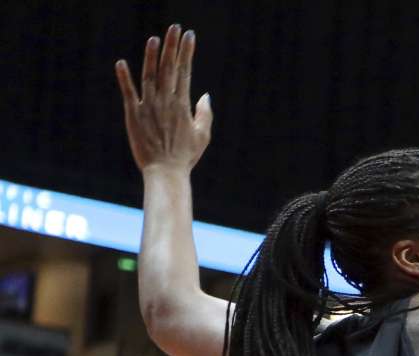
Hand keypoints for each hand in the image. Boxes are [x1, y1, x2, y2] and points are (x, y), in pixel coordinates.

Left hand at [116, 25, 211, 173]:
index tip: (190, 36)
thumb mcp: (203, 135)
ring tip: (154, 38)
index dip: (187, 52)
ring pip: (150, 75)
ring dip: (151, 56)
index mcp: (182, 105)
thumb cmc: (186, 156)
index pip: (186, 71)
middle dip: (172, 46)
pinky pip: (128, 92)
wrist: (165, 172)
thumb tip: (205, 95)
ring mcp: (148, 107)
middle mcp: (165, 101)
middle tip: (175, 28)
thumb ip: (204, 113)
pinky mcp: (133, 114)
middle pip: (169, 68)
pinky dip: (124, 77)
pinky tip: (121, 62)